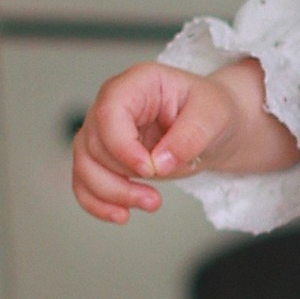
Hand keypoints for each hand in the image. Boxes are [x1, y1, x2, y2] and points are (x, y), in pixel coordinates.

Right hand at [72, 59, 253, 224]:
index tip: (149, 170)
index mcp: (137, 83)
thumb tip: (160, 162)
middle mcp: (113, 104)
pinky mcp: (103, 156)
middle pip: (95, 144)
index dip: (122, 147)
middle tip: (155, 198)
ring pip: (85, 165)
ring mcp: (104, 130)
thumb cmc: (210, 110)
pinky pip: (85, 180)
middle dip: (122, 179)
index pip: (109, 112)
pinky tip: (121, 214)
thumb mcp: (214, 115)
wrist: (210, 127)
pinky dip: (97, 202)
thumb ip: (190, 135)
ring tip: (148, 205)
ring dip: (110, 194)